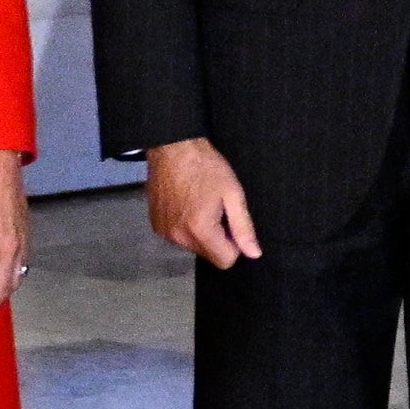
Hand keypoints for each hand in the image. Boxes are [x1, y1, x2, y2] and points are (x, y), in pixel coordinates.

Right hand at [143, 136, 262, 269]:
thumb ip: (243, 227)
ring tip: (199, 203)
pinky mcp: (155, 225)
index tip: (231, 221)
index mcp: (200, 231)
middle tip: (216, 208)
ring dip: (200, 232)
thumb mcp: (233, 193)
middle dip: (217, 238)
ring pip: (193, 246)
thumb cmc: (206, 166)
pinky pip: (178, 237)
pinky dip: (185, 226)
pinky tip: (185, 204)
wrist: (171, 147)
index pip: (225, 261)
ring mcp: (164, 232)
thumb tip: (254, 254)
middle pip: (208, 254)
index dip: (234, 244)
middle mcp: (178, 237)